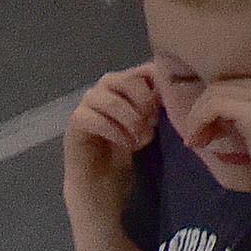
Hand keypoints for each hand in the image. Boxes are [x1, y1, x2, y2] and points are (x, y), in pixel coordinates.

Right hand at [62, 63, 162, 216]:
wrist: (103, 182)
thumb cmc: (130, 148)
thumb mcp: (151, 121)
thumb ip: (158, 103)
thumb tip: (175, 92)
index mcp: (126, 82)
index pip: (145, 69)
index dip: (159, 86)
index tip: (165, 108)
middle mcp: (105, 87)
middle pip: (127, 79)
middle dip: (144, 102)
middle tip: (153, 124)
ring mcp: (87, 103)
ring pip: (110, 99)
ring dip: (131, 119)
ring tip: (142, 140)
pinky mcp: (75, 122)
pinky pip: (92, 118)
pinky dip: (115, 131)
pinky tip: (127, 145)